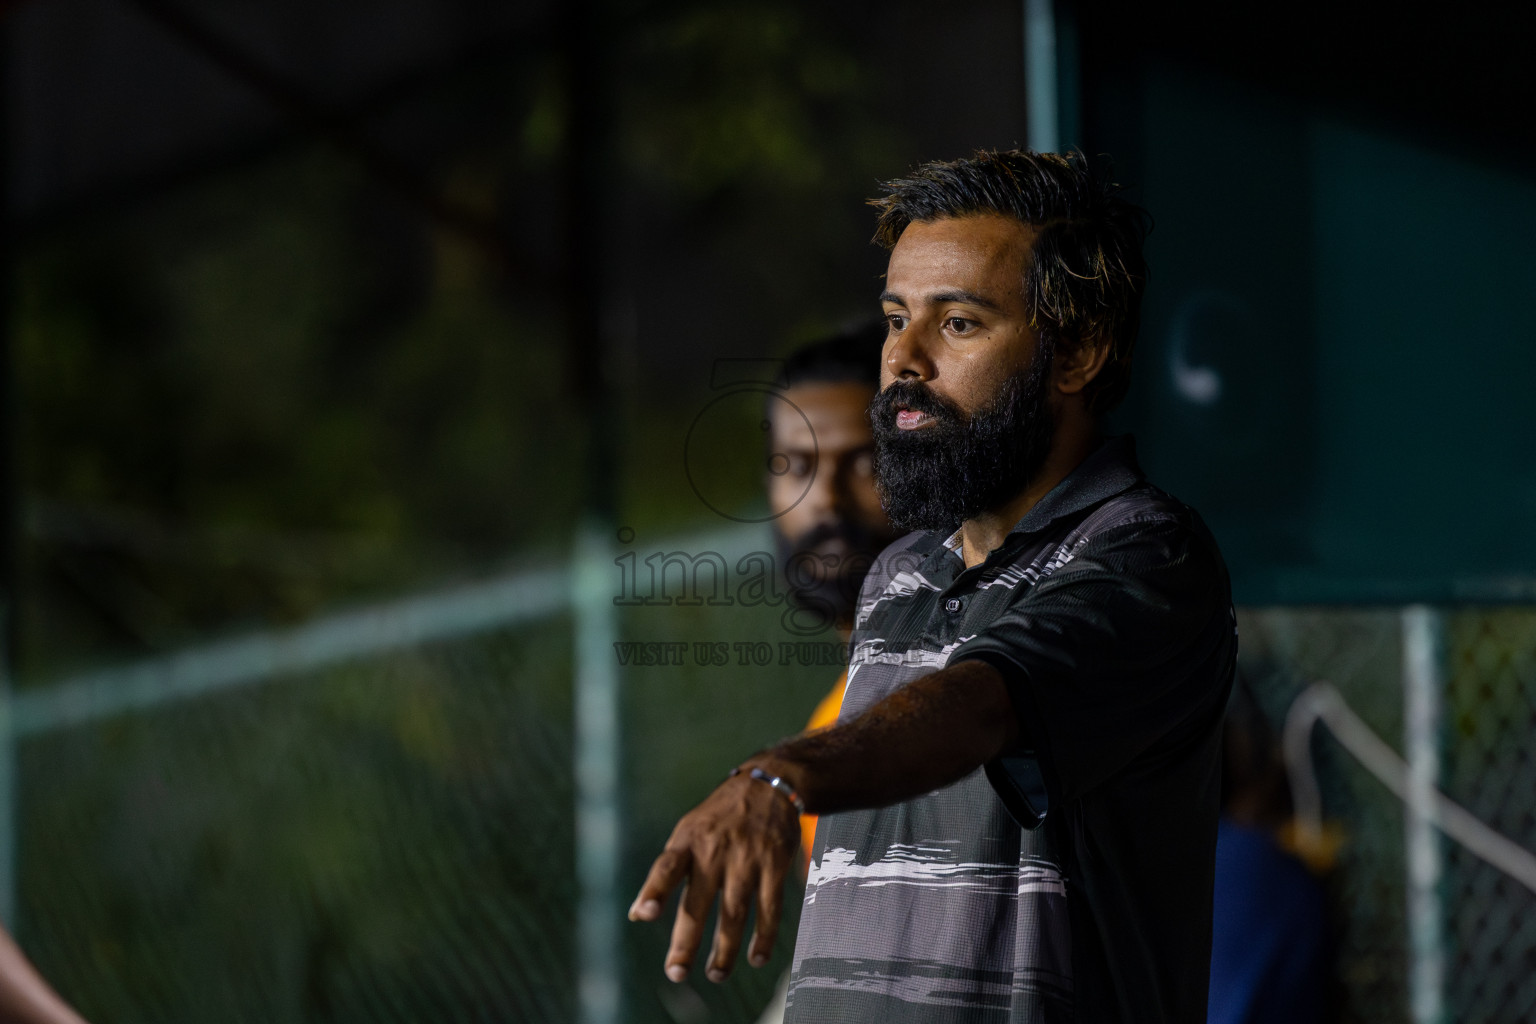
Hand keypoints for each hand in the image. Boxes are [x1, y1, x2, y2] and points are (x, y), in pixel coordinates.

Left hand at [628, 767, 800, 982]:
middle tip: (675, 972)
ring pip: (735, 913)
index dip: (654, 891)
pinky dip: (764, 936)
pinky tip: (756, 958)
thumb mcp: (688, 831)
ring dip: (725, 949)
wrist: (770, 784)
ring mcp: (747, 859)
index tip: (642, 915)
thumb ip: (667, 871)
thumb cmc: (720, 817)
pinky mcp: (775, 864)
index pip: (667, 867)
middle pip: (699, 902)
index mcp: (689, 841)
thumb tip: (636, 914)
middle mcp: (716, 851)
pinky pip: (770, 907)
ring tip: (716, 974)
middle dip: (686, 941)